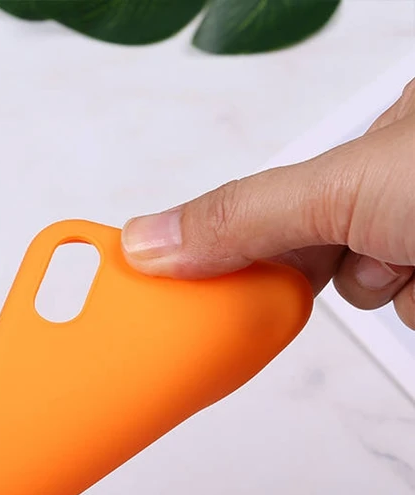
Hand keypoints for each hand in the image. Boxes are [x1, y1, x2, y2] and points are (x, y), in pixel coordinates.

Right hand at [122, 78, 414, 327]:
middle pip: (311, 251)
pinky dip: (408, 303)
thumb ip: (244, 216)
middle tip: (304, 275)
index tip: (184, 277)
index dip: (234, 241)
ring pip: (361, 289)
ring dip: (377, 287)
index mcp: (362, 139)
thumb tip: (150, 240)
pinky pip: (399, 312)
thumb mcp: (342, 186)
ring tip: (406, 257)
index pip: (269, 201)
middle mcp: (390, 183)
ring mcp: (414, 232)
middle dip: (313, 269)